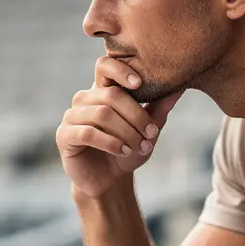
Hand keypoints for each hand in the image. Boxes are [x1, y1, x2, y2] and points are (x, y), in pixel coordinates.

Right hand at [58, 57, 183, 197]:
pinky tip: (124, 151)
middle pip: (111, 95)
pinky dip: (110, 142)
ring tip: (140, 146)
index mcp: (103, 90)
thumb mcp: (148, 129)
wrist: (111, 180)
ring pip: (101, 114)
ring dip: (126, 131)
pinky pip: (87, 133)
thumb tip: (180, 87)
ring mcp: (72, 116)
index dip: (121, 70)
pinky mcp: (65, 135)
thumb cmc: (129, 149)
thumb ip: (160, 108)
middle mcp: (85, 99)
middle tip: (151, 133)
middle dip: (136, 115)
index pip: (105, 65)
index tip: (139, 84)